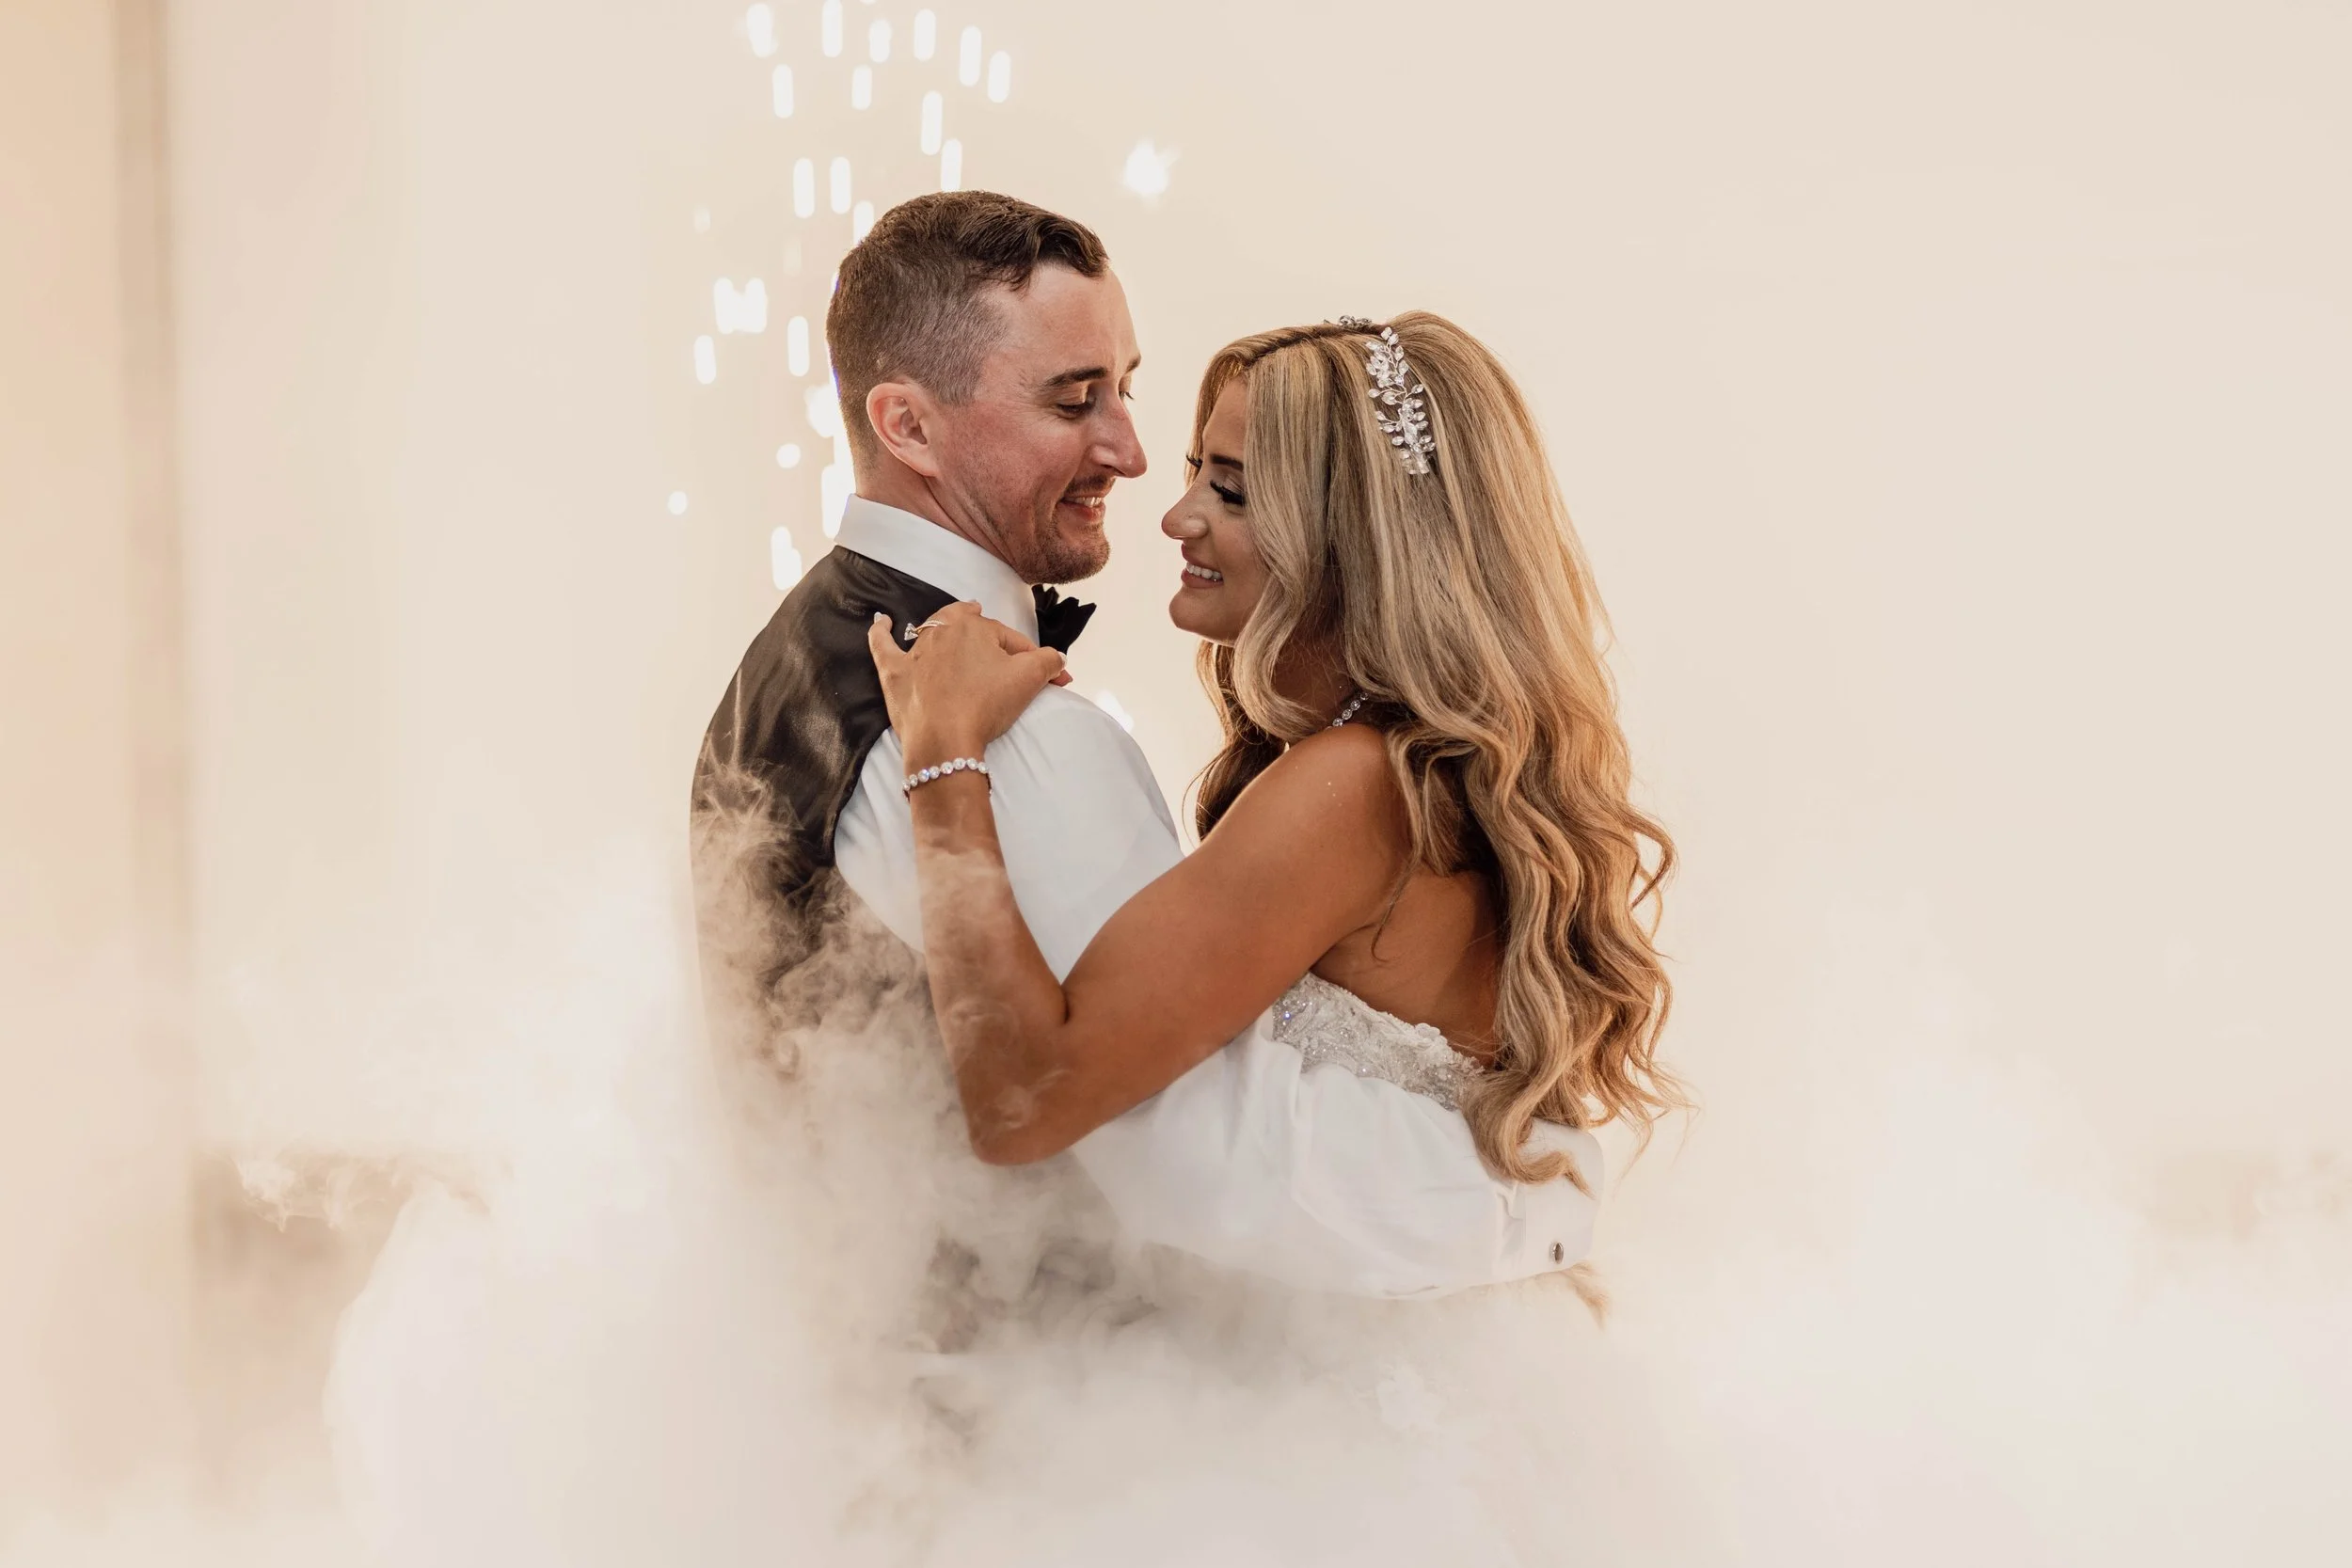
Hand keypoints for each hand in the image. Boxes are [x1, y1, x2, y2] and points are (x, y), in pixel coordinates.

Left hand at [867, 603, 1070, 764]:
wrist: (944, 740)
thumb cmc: (986, 705)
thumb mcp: (1029, 680)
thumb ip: (1049, 661)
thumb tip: (1059, 659)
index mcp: (975, 626)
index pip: (1010, 638)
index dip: (1031, 658)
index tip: (1047, 678)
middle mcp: (942, 631)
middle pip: (969, 628)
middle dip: (986, 633)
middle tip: (998, 642)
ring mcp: (914, 651)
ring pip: (931, 631)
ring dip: (944, 628)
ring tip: (956, 624)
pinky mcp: (894, 673)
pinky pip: (882, 645)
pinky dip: (881, 633)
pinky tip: (882, 622)